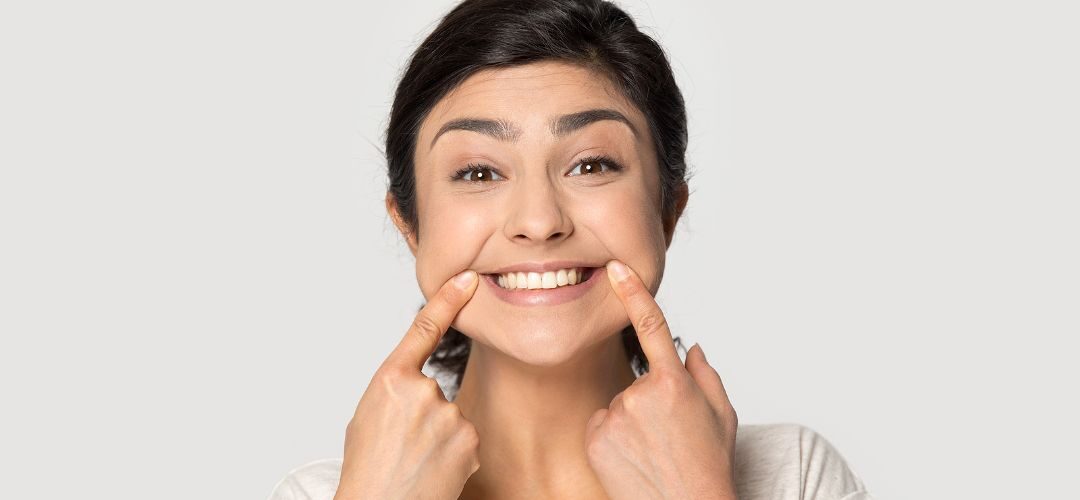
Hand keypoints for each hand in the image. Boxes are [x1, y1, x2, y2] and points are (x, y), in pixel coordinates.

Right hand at [334, 270, 480, 499]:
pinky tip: (432, 470)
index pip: (424, 328)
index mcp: (390, 379)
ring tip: (413, 461)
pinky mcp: (468, 438)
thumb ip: (397, 390)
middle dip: (422, 416)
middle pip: (433, 391)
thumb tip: (421, 387)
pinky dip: (451, 454)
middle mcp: (422, 390)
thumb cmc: (368, 466)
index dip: (447, 300)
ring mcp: (448, 414)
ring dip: (437, 438)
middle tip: (401, 446)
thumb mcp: (368, 416)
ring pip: (449, 417)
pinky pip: (463, 438)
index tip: (468, 279)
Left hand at [585, 260, 738, 499]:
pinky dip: (614, 438)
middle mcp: (640, 394)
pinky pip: (602, 424)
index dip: (633, 292)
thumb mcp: (722, 415)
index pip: (651, 326)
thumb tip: (688, 347)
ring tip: (653, 452)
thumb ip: (705, 375)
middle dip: (651, 402)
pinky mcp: (595, 437)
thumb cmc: (710, 466)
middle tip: (670, 436)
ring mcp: (614, 416)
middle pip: (638, 383)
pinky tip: (633, 459)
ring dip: (632, 423)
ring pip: (619, 405)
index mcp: (674, 383)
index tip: (617, 267)